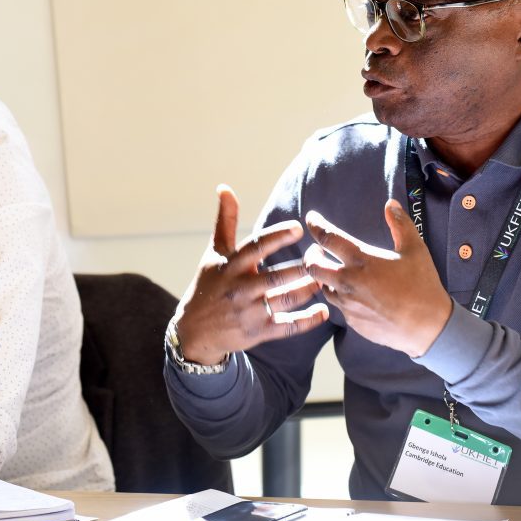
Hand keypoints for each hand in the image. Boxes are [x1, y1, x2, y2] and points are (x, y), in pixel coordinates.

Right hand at [174, 185, 328, 364]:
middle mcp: (239, 289)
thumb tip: (224, 187)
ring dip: (308, 289)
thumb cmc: (209, 285)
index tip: (298, 228)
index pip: (256, 248)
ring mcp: (249, 312)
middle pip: (277, 276)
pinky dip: (307, 320)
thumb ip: (225, 220)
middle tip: (321, 255)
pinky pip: (287, 327)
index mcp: (230, 266)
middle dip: (302, 267)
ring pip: (285, 300)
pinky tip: (323, 311)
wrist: (194, 331)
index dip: (277, 237)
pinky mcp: (257, 333)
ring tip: (325, 278)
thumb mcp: (214, 253)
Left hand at [303, 198, 451, 357]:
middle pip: (312, 265)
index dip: (316, 225)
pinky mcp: (352, 321)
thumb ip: (401, 225)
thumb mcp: (415, 250)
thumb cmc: (422, 285)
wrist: (428, 327)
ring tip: (332, 270)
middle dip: (310, 255)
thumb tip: (390, 204)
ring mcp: (348, 303)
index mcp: (362, 260)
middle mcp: (349, 281)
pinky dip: (339, 295)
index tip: (311, 219)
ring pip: (323, 286)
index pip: (328, 237)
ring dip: (323, 276)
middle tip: (316, 250)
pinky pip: (338, 305)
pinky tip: (350, 293)